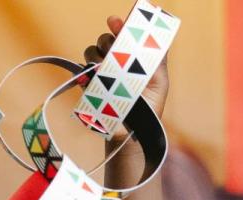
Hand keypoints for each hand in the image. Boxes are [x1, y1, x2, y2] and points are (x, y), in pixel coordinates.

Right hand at [83, 14, 169, 137]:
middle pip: (105, 39)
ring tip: (105, 68)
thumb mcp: (159, 82)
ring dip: (97, 55)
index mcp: (132, 57)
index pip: (124, 33)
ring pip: (92, 52)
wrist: (132, 133)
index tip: (116, 22)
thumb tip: (156, 36)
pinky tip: (95, 77)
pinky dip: (87, 71)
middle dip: (108, 40)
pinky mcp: (89, 85)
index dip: (120, 24)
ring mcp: (101, 73)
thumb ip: (157, 59)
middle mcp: (115, 62)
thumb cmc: (149, 109)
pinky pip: (82, 70)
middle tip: (113, 49)